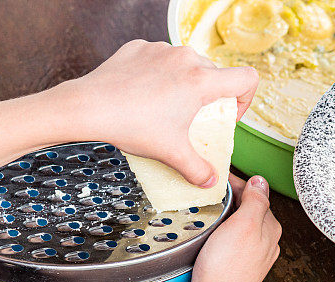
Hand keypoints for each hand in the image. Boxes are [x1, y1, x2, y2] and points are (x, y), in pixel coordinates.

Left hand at [62, 39, 257, 186]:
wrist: (87, 108)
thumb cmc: (130, 125)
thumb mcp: (171, 153)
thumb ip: (198, 170)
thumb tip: (210, 181)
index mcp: (201, 81)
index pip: (247, 78)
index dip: (245, 99)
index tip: (227, 114)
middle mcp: (186, 59)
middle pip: (216, 74)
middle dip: (211, 96)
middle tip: (193, 118)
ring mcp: (162, 50)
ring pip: (188, 64)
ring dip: (185, 83)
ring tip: (166, 106)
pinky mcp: (141, 47)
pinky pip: (163, 59)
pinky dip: (161, 75)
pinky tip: (145, 94)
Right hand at [173, 174, 281, 281]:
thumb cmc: (227, 268)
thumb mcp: (244, 225)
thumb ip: (256, 201)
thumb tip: (261, 182)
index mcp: (270, 229)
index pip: (257, 196)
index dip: (238, 183)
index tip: (221, 177)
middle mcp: (265, 243)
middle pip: (249, 210)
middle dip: (233, 197)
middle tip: (213, 188)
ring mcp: (252, 256)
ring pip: (241, 225)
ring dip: (227, 213)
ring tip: (210, 205)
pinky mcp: (237, 265)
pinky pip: (232, 240)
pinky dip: (222, 230)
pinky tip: (212, 231)